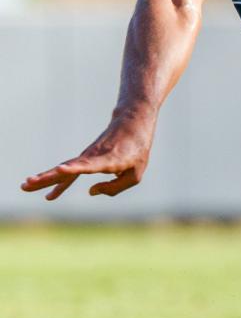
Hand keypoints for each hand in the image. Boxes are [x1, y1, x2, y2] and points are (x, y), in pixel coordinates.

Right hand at [21, 117, 153, 200]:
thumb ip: (115, 188)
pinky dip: (57, 182)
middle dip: (48, 178)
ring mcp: (87, 157)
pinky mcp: (85, 158)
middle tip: (27, 184)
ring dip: (44, 178)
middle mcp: (94, 158)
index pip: (91, 165)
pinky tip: (48, 194)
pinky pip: (69, 172)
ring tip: (25, 186)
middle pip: (69, 169)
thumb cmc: (138, 150)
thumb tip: (90, 191)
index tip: (60, 169)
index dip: (76, 168)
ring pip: (63, 169)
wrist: (132, 123)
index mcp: (111, 159)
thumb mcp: (135, 174)